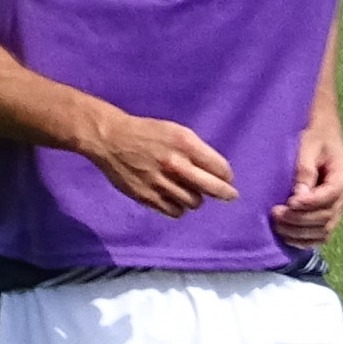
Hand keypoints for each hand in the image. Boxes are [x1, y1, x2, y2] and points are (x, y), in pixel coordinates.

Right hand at [74, 106, 238, 218]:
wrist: (111, 139)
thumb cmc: (147, 134)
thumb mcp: (176, 131)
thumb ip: (197, 151)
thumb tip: (219, 174)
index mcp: (184, 143)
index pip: (219, 168)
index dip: (226, 175)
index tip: (227, 178)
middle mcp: (174, 164)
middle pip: (212, 189)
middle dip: (226, 193)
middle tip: (231, 195)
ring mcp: (160, 182)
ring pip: (194, 202)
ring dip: (196, 199)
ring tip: (189, 191)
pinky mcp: (147, 196)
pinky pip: (174, 212)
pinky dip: (178, 208)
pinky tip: (175, 199)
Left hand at [272, 123, 342, 248]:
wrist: (321, 133)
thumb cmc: (313, 135)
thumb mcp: (307, 145)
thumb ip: (304, 170)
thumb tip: (300, 197)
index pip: (331, 195)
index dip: (310, 203)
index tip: (289, 203)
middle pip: (327, 216)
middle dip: (300, 220)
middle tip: (275, 213)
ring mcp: (340, 205)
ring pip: (325, 230)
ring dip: (300, 233)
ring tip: (277, 224)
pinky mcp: (330, 213)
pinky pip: (322, 234)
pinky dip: (305, 239)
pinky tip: (286, 235)